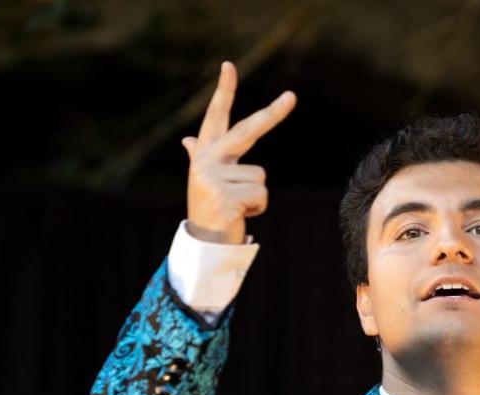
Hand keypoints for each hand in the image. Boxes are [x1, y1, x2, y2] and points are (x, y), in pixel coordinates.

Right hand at [181, 61, 296, 243]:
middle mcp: (207, 160)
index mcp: (205, 153)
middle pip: (248, 131)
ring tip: (236, 207)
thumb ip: (199, 156)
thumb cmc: (210, 208)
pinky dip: (256, 209)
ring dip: (256, 197)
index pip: (216, 116)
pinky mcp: (224, 197)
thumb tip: (187, 140)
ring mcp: (214, 178)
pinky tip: (238, 215)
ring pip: (260, 177)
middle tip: (292, 96)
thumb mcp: (204, 179)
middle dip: (273, 113)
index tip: (229, 66)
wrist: (204, 244)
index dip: (223, 91)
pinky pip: (261, 197)